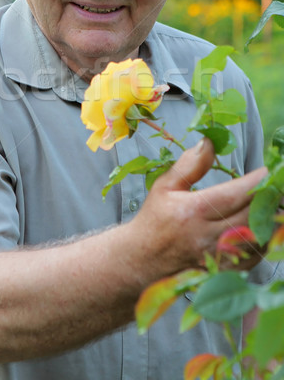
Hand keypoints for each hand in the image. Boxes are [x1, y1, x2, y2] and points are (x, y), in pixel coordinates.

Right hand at [130, 138, 266, 281]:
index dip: (256, 182)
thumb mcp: (165, 186)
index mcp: (192, 211)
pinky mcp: (223, 270)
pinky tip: (264, 224)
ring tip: (274, 202)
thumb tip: (208, 142)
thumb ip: (189, 165)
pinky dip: (264, 239)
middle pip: (251, 215)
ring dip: (270, 219)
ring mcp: (216, 255)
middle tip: (276, 185)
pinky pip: (254, 255)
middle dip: (268, 198)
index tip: (268, 171)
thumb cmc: (154, 219)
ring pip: (257, 236)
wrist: (142, 259)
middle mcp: (206, 235)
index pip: (234, 194)